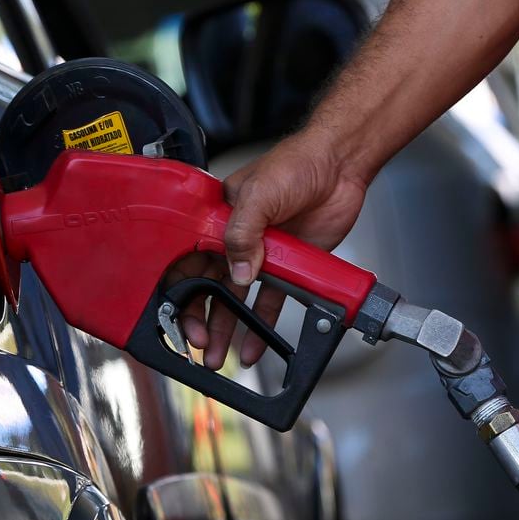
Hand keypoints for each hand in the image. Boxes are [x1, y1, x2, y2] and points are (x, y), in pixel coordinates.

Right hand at [180, 131, 368, 369]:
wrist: (340, 166)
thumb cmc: (297, 162)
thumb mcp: (260, 194)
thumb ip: (243, 233)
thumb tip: (238, 273)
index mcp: (217, 217)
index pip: (187, 258)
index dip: (179, 288)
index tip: (178, 314)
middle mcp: (235, 238)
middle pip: (208, 285)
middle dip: (200, 317)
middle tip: (200, 343)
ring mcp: (261, 255)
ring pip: (236, 299)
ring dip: (228, 328)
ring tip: (219, 356)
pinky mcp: (288, 267)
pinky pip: (270, 302)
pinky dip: (261, 326)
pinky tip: (255, 347)